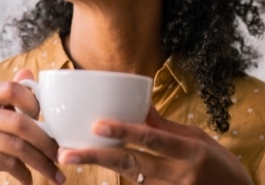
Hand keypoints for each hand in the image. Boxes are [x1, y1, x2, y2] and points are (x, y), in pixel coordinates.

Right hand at [0, 69, 64, 184]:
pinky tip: (29, 179)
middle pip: (18, 121)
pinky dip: (24, 173)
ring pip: (16, 146)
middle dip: (44, 140)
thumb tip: (28, 73)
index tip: (44, 117)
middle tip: (59, 153)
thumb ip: (9, 97)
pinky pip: (7, 163)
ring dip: (40, 162)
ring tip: (54, 172)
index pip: (10, 88)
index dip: (32, 100)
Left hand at [57, 105, 251, 183]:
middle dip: (96, 157)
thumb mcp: (195, 136)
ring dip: (101, 167)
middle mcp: (177, 175)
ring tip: (73, 157)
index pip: (151, 138)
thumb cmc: (217, 161)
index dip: (124, 131)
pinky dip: (117, 177)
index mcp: (188, 151)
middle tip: (67, 153)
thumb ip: (163, 125)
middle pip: (131, 164)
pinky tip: (97, 169)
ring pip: (129, 178)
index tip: (97, 125)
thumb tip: (138, 105)